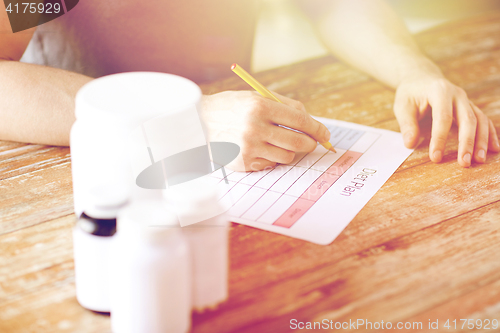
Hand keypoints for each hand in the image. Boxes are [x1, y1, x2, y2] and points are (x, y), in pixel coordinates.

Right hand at [200, 91, 330, 170]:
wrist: (198, 123)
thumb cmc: (231, 108)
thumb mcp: (255, 97)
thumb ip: (284, 106)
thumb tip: (310, 121)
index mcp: (260, 106)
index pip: (300, 120)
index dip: (317, 128)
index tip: (325, 134)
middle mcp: (255, 127)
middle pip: (298, 142)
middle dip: (310, 143)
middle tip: (310, 142)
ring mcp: (248, 148)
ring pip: (287, 156)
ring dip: (288, 151)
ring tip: (276, 142)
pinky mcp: (243, 163)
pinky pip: (271, 164)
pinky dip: (271, 158)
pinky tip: (259, 148)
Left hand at [394, 74, 499, 166]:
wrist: (421, 78)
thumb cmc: (410, 93)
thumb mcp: (402, 106)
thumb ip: (407, 125)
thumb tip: (410, 144)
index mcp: (439, 91)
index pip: (443, 118)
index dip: (440, 139)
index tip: (435, 157)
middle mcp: (457, 94)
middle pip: (467, 119)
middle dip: (467, 142)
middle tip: (464, 162)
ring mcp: (466, 100)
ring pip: (480, 120)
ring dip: (481, 141)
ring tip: (479, 160)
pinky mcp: (469, 107)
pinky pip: (483, 120)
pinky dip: (489, 134)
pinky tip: (493, 149)